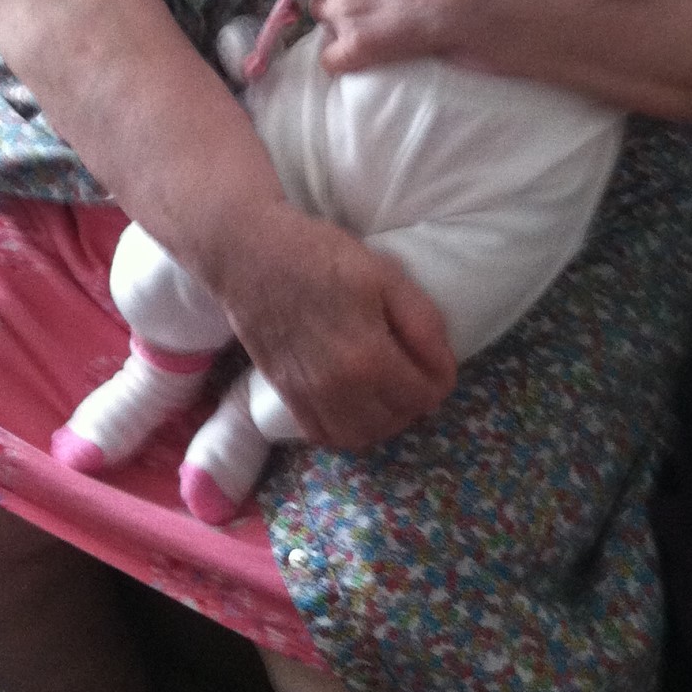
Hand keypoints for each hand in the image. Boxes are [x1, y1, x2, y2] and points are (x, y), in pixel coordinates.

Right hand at [207, 199, 455, 448]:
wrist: (249, 254)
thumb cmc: (319, 255)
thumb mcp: (384, 275)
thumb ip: (422, 322)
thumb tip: (443, 364)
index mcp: (368, 359)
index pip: (425, 395)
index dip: (440, 375)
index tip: (435, 354)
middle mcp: (338, 391)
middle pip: (398, 419)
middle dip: (416, 398)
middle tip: (415, 367)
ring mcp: (309, 398)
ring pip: (363, 436)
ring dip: (385, 418)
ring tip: (389, 387)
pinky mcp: (286, 397)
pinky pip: (327, 435)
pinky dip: (349, 427)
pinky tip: (355, 401)